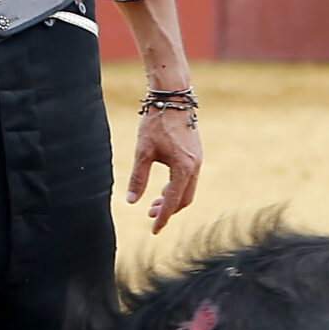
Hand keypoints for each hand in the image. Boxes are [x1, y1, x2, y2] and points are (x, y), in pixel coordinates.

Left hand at [128, 105, 201, 234]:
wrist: (173, 99)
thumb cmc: (156, 123)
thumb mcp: (143, 152)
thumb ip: (138, 178)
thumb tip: (131, 201)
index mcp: (183, 168)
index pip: (172, 201)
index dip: (162, 217)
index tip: (153, 230)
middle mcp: (194, 166)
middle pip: (184, 199)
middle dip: (168, 210)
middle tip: (149, 214)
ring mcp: (197, 160)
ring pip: (188, 190)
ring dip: (172, 199)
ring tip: (154, 203)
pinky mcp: (195, 155)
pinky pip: (189, 179)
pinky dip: (177, 188)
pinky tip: (164, 188)